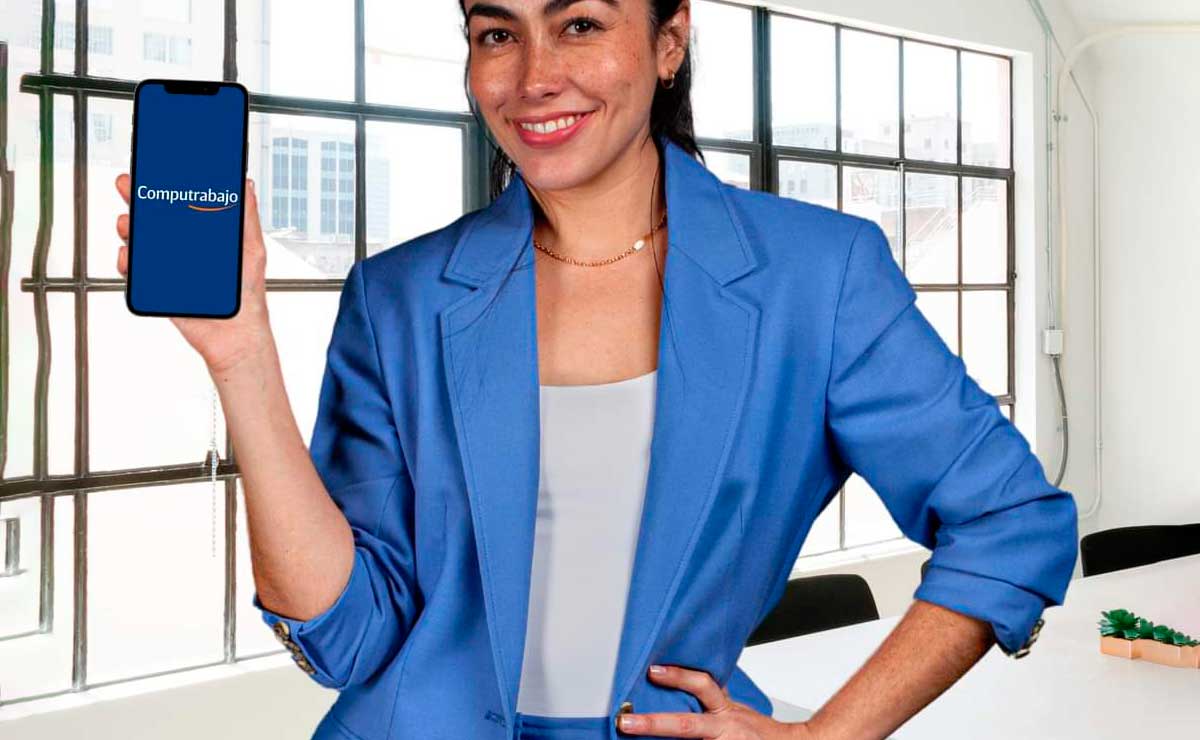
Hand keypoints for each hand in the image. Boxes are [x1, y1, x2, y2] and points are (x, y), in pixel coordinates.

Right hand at [115, 174, 273, 373]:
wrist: (235, 336)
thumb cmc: (247, 295)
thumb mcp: (251, 251)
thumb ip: (247, 218)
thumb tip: (245, 185)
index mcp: (202, 236)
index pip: (179, 205)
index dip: (165, 187)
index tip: (155, 169)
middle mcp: (182, 249)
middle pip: (153, 219)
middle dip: (137, 200)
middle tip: (128, 185)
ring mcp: (167, 267)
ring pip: (139, 242)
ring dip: (129, 228)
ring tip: (129, 222)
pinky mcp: (157, 288)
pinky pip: (135, 272)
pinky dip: (127, 262)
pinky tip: (129, 255)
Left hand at [616, 663, 815, 738]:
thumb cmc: (759, 733)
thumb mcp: (734, 710)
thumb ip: (711, 701)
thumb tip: (680, 686)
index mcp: (726, 711)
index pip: (702, 686)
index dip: (676, 677)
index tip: (652, 670)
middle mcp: (724, 728)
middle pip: (686, 724)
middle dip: (653, 723)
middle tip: (626, 722)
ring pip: (690, 739)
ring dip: (664, 738)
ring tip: (636, 734)